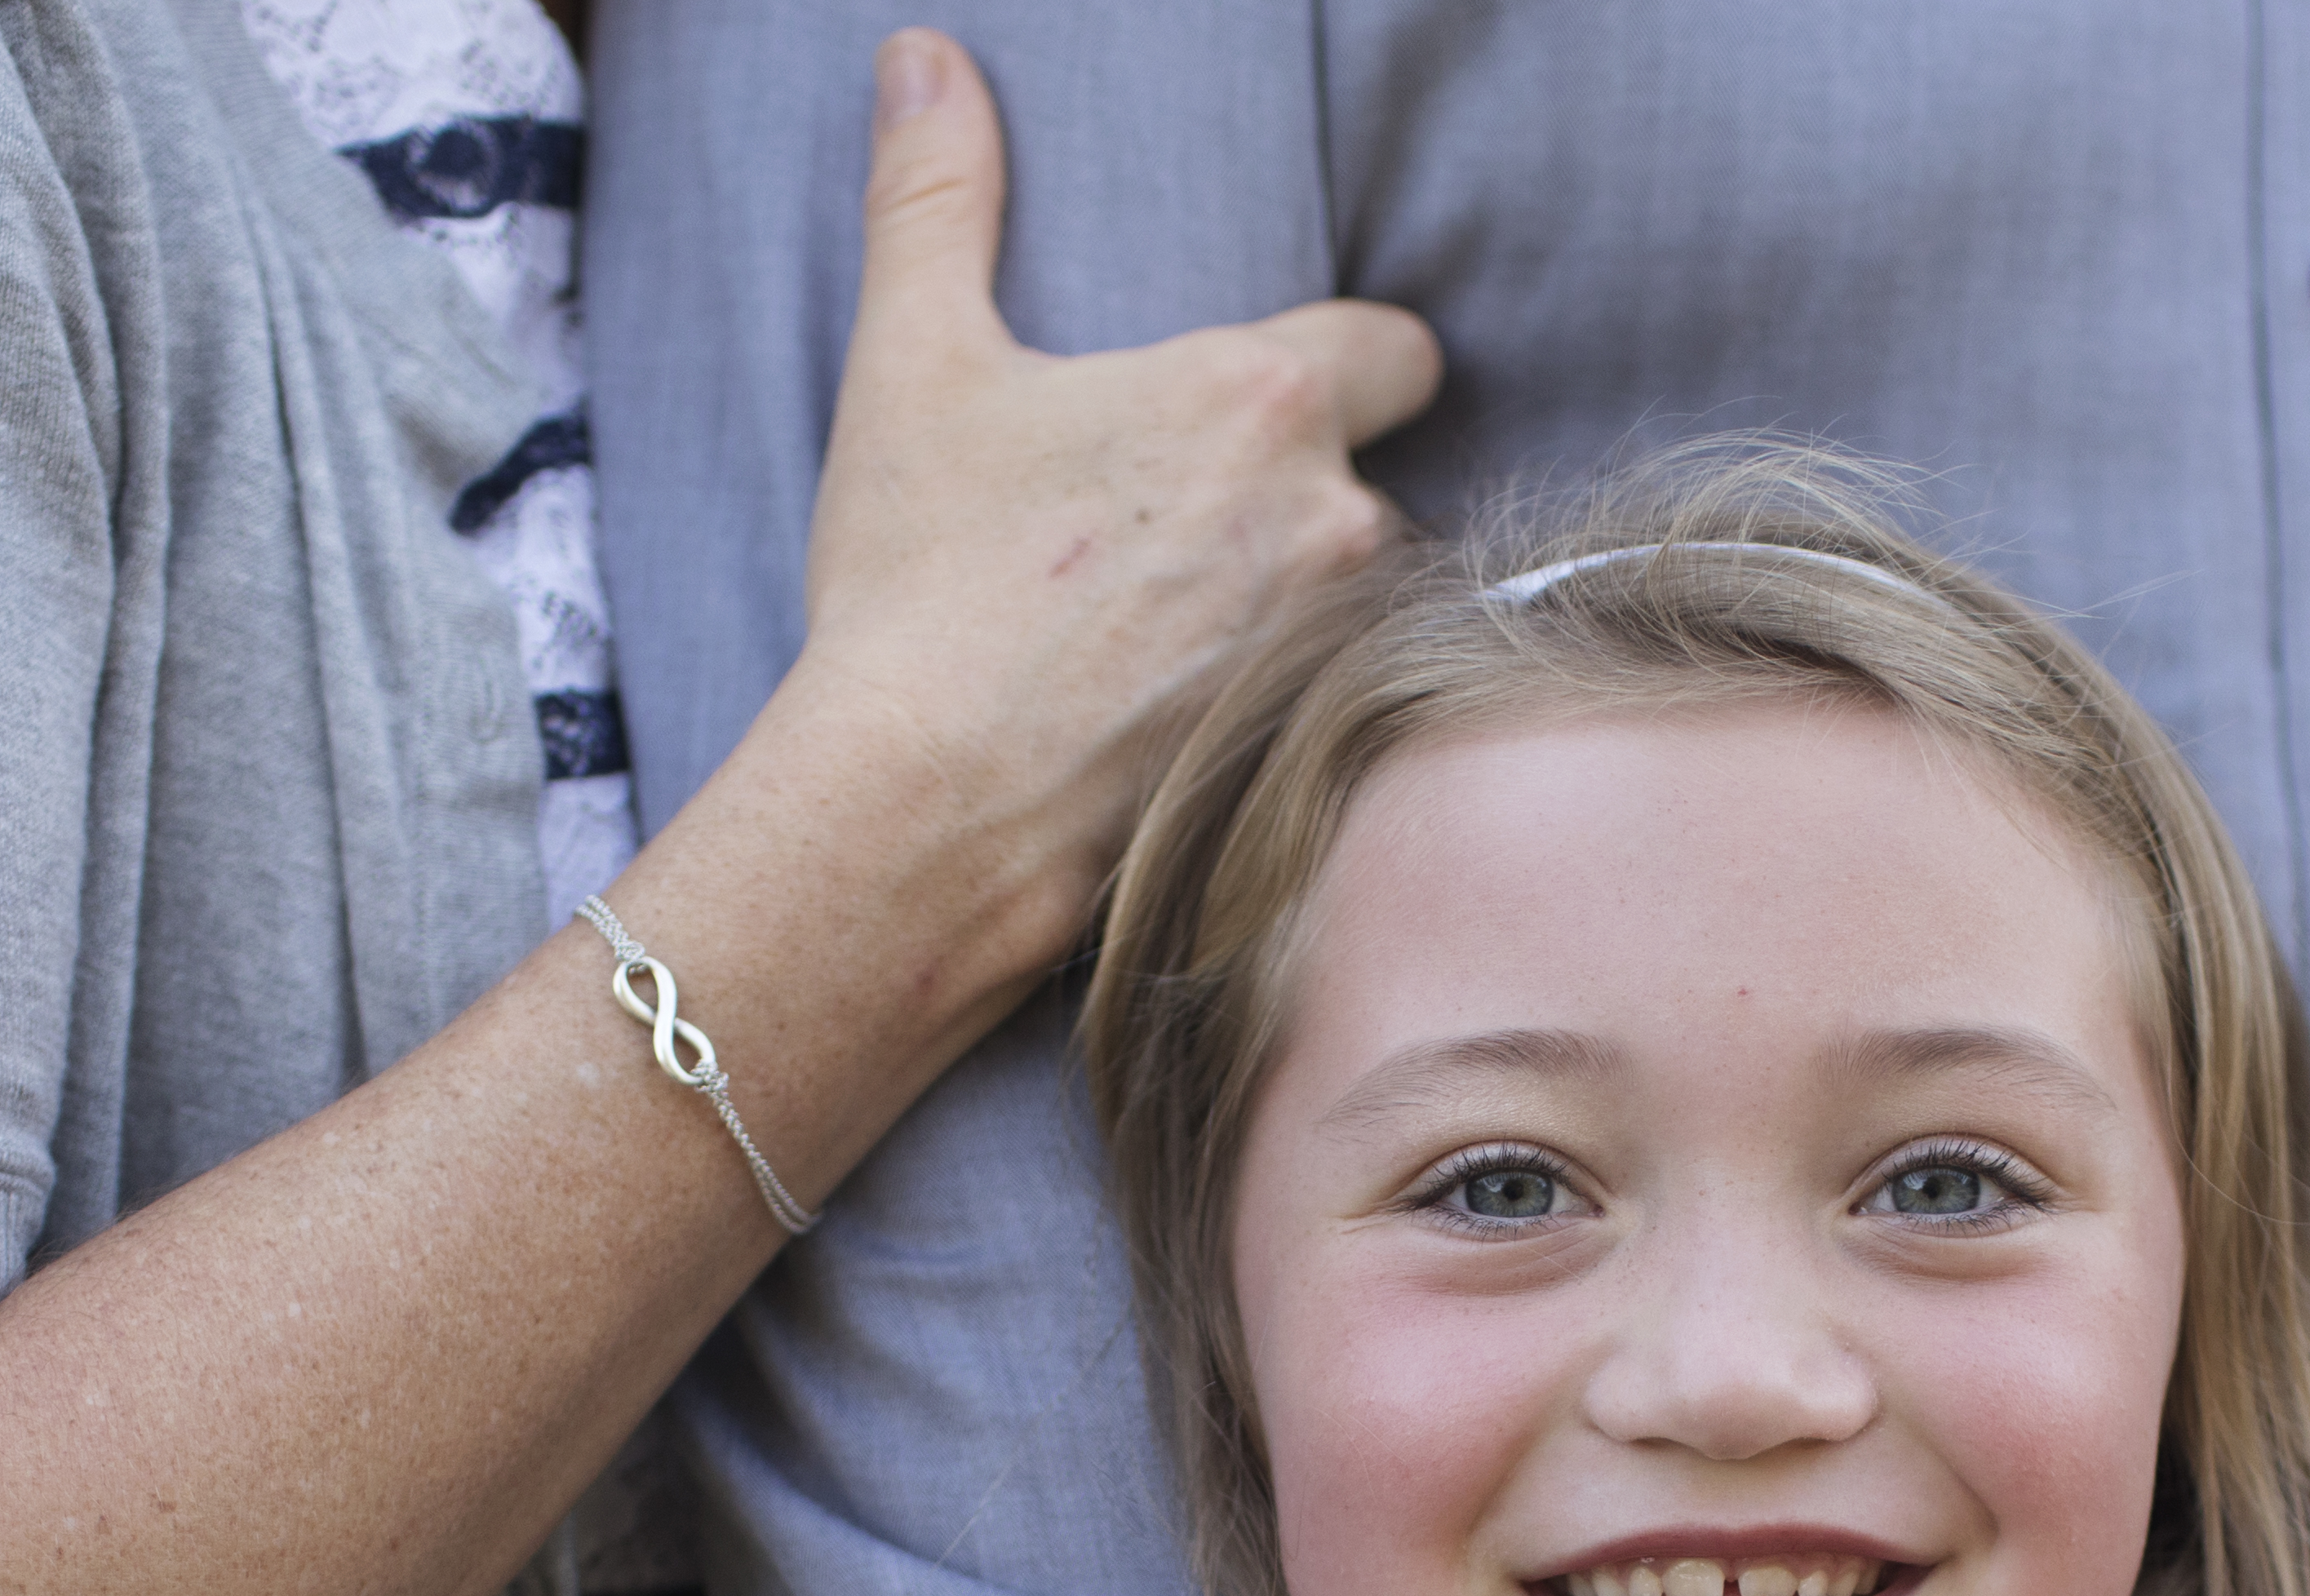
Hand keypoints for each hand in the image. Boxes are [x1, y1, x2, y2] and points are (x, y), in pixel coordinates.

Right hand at [783, 28, 1443, 976]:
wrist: (923, 807)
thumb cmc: (920, 586)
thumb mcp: (914, 363)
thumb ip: (934, 195)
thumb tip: (924, 57)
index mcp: (1259, 402)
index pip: (1396, 347)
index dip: (1352, 366)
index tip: (1284, 398)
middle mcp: (1332, 520)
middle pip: (1378, 480)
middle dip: (1308, 496)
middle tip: (1193, 528)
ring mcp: (1335, 653)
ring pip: (1362, 601)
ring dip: (1303, 606)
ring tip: (1179, 631)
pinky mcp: (1317, 759)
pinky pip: (1336, 709)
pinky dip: (1285, 706)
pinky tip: (1190, 718)